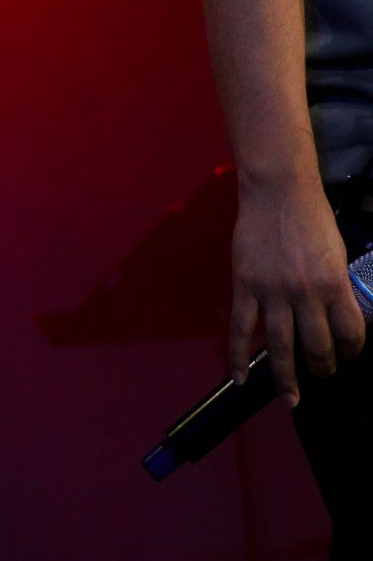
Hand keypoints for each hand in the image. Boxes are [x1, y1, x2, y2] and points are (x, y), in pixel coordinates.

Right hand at [229, 175, 363, 402]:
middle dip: (324, 367)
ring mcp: (272, 292)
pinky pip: (241, 329)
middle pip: (318, 347)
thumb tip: (336, 317)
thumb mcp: (337, 256)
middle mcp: (305, 294)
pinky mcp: (245, 286)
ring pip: (281, 347)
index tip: (349, 354)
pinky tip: (241, 377)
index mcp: (334, 285)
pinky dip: (239, 356)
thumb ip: (337, 289)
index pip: (351, 335)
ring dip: (288, 378)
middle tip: (324, 373)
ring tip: (292, 398)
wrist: (277, 193)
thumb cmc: (312, 219)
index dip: (353, 351)